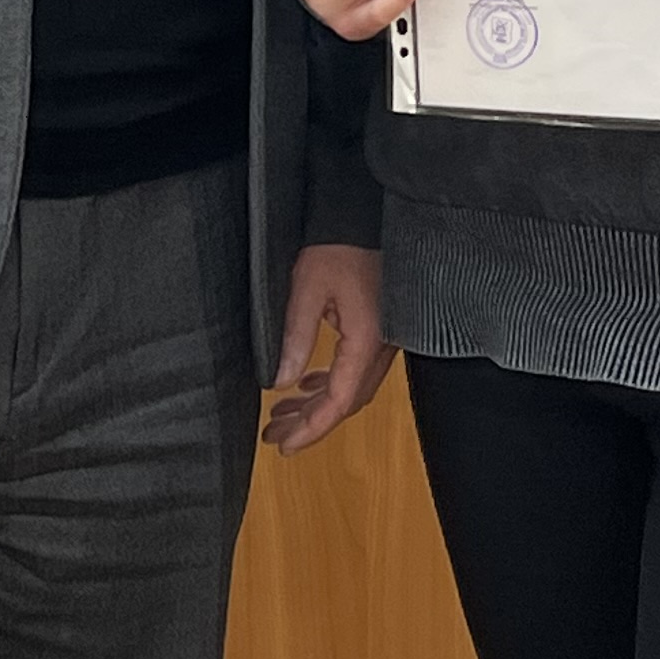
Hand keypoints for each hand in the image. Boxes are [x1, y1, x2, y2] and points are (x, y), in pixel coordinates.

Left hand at [262, 242, 391, 454]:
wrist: (361, 213)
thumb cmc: (338, 244)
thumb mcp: (307, 290)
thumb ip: (296, 338)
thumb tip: (280, 381)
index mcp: (366, 340)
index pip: (340, 400)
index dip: (312, 428)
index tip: (285, 445)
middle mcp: (382, 345)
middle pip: (346, 400)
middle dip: (310, 421)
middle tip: (275, 434)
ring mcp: (384, 338)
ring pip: (351, 386)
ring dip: (318, 403)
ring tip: (282, 412)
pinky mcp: (379, 327)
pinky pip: (356, 367)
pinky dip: (330, 381)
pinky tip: (308, 383)